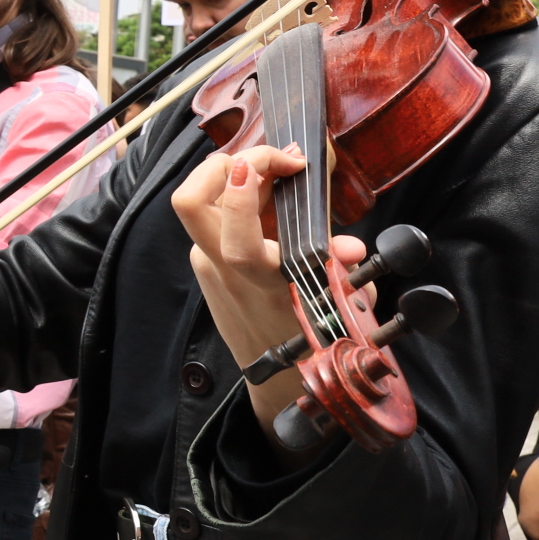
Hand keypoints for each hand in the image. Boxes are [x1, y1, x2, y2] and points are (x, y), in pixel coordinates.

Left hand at [172, 145, 371, 444]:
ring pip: (199, 202)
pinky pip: (211, 217)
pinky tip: (265, 200)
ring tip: (272, 174)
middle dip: (222, 164)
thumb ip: (340, 270)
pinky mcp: (204, 264)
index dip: (247, 187)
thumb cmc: (308, 337)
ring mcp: (207, 264)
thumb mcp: (337, 303)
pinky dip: (234, 197)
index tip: (288, 164)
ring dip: (230, 176)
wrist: (275, 380)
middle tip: (266, 159)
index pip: (233, 227)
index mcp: (260, 278)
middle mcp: (223, 267)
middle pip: (189, 200)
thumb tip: (349, 247)